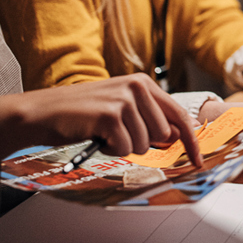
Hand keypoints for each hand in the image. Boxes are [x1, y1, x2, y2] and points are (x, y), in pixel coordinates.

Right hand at [0, 73, 201, 166]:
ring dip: (122, 146)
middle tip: (117, 134)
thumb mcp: (120, 109)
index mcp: (143, 83)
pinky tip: (96, 135)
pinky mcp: (110, 115)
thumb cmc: (81, 113)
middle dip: (141, 143)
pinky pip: (124, 148)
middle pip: (162, 134)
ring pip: (143, 144)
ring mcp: (124, 99)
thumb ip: (149, 118)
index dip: (191, 140)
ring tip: (103, 133)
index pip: (178, 114)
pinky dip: (110, 149)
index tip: (199, 159)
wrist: (43, 112)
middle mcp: (137, 86)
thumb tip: (177, 136)